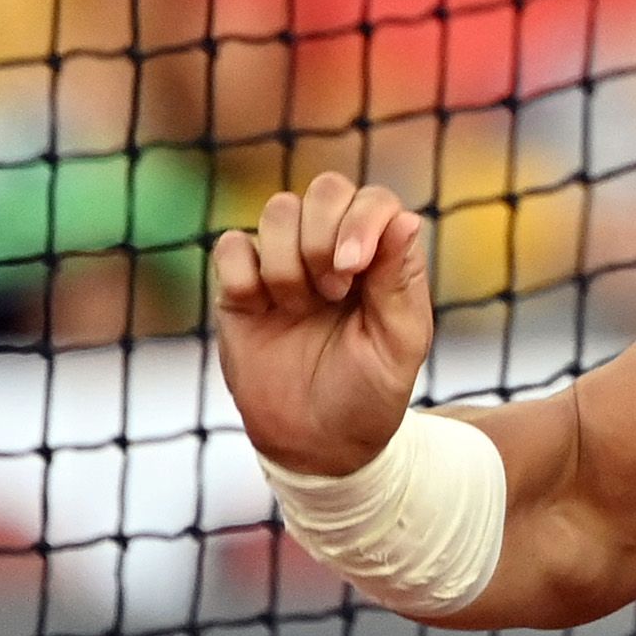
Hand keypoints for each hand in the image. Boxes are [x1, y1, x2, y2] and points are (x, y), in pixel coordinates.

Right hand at [212, 172, 432, 477]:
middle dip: (323, 235)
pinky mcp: (241, 288)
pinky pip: (231, 246)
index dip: (360, 220)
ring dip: (289, 262)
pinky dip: (245, 274)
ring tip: (302, 309)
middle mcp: (333, 251)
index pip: (373, 200)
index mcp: (381, 258)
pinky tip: (263, 310)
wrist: (318, 445)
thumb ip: (399, 279)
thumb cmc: (369, 393)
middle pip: (324, 190)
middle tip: (332, 292)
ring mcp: (285, 265)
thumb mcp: (399, 343)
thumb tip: (404, 217)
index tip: (352, 267)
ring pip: (277, 211)